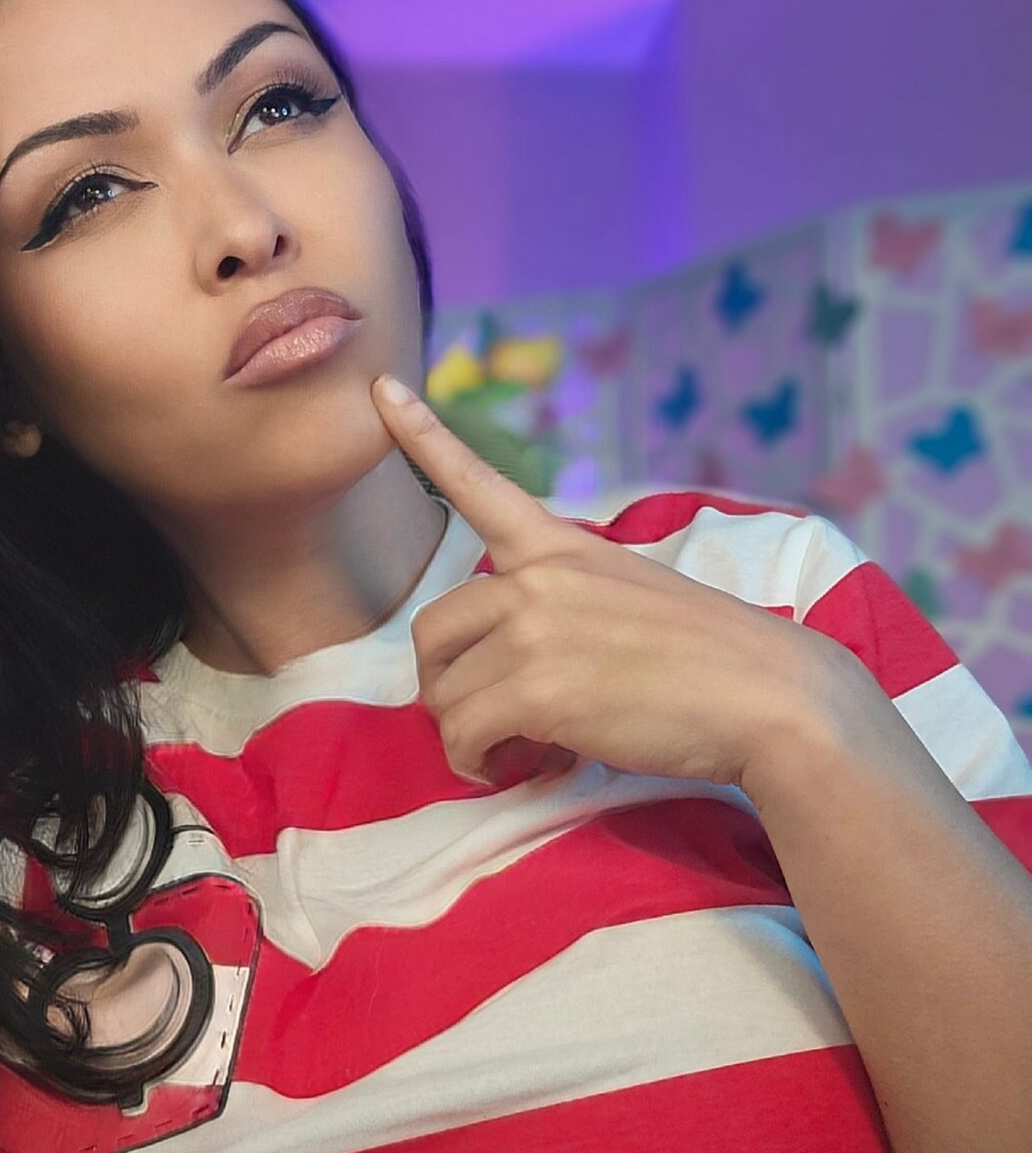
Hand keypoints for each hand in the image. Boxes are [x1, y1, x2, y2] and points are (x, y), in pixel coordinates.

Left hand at [371, 375, 841, 791]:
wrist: (769, 696)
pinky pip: (464, 736)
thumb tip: (520, 672)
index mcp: (563, 546)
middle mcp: (538, 577)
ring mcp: (533, 628)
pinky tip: (526, 767)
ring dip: (472, 735)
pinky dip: (482, 764)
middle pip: (432, 632)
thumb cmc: (712, 662)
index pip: (479, 484)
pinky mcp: (533, 687)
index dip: (423, 434)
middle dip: (450, 687)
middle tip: (498, 722)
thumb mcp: (634, 599)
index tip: (382, 386)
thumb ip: (566, 611)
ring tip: (525, 749)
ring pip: (445, 694)